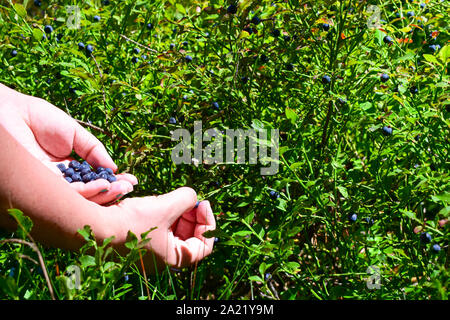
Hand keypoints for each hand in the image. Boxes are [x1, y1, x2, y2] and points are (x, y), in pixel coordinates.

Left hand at [0, 84, 136, 203]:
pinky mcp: (43, 186)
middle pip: (90, 193)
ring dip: (104, 195)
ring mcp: (52, 185)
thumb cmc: (39, 119)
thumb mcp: (75, 134)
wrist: (11, 113)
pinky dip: (88, 192)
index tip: (131, 180)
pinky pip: (69, 194)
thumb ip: (94, 151)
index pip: (94, 180)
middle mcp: (60, 180)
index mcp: (68, 167)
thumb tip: (113, 168)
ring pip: (82, 198)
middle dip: (112, 192)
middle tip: (130, 188)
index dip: (113, 181)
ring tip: (122, 188)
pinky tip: (104, 186)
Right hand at [115, 187, 215, 272]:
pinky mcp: (138, 242)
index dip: (208, 223)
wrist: (93, 227)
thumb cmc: (130, 223)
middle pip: (189, 236)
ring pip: (173, 230)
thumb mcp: (165, 207)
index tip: (202, 203)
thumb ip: (186, 199)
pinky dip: (161, 214)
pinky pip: (158, 228)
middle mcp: (162, 258)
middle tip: (187, 198)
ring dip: (174, 212)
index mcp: (173, 258)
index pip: (204, 246)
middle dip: (190, 215)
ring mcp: (149, 251)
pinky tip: (153, 203)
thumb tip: (193, 196)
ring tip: (166, 198)